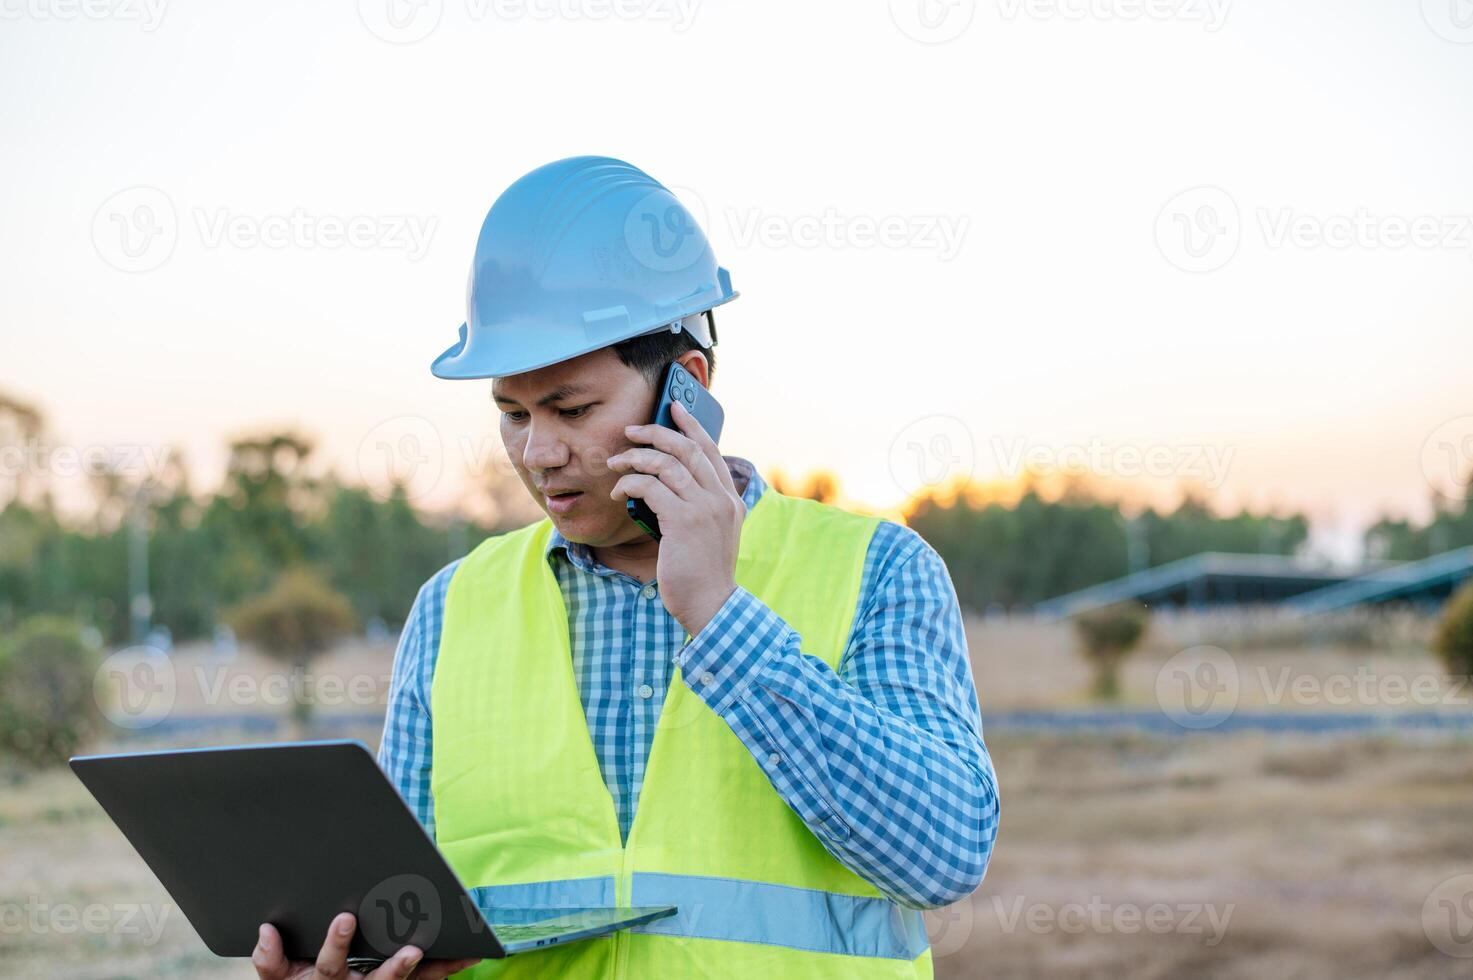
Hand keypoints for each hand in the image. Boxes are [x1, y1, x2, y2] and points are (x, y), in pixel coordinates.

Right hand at [253, 912, 480, 979]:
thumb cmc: (296, 979)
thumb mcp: (277, 976)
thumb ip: (270, 958)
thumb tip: (266, 931)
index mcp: (325, 979)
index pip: (329, 963)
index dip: (336, 943)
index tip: (344, 917)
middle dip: (395, 968)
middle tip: (413, 952)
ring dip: (433, 971)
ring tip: (458, 956)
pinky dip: (447, 968)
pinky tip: (469, 954)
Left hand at [609, 399, 743, 635]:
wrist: (710, 605)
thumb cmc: (702, 573)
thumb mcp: (710, 533)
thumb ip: (699, 506)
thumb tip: (668, 483)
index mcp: (730, 498)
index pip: (710, 450)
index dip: (690, 425)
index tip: (673, 407)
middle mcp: (721, 498)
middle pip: (687, 448)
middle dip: (655, 433)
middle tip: (630, 431)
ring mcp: (704, 507)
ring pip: (666, 463)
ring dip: (635, 458)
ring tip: (615, 463)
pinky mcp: (682, 520)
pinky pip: (650, 487)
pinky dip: (630, 483)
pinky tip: (618, 493)